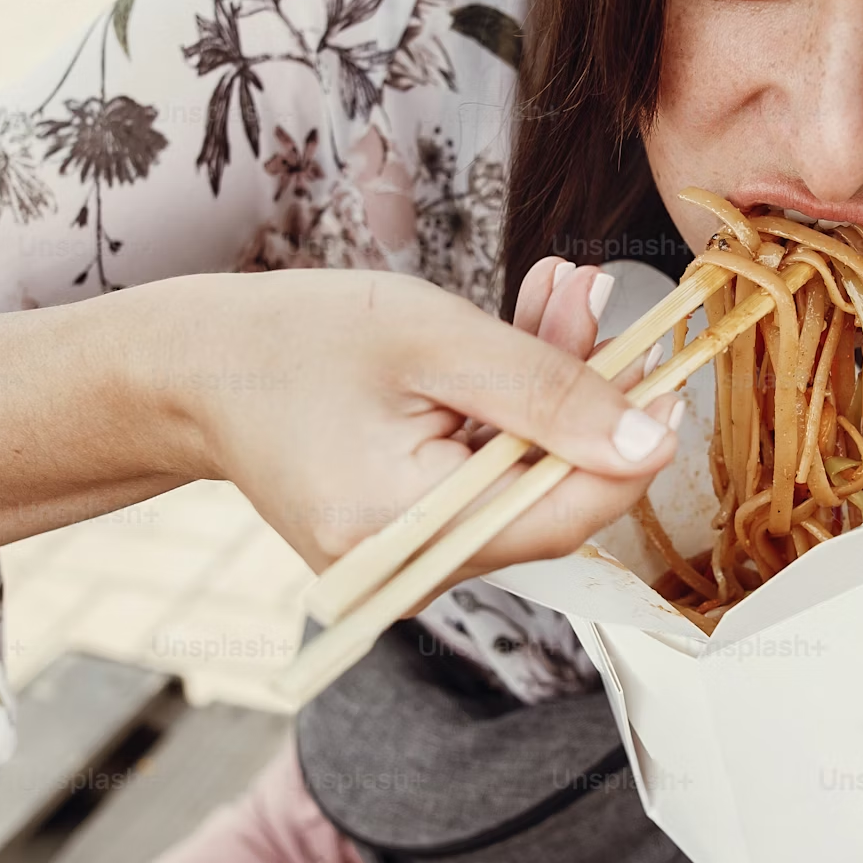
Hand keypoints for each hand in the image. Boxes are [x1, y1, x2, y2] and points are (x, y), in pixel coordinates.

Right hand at [167, 260, 681, 578]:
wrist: (194, 370)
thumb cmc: (294, 343)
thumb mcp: (435, 342)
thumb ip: (547, 393)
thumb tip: (650, 442)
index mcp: (406, 531)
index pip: (564, 514)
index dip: (628, 448)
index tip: (668, 376)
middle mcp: (409, 571)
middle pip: (545, 493)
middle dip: (582, 394)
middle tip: (590, 292)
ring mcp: (408, 564)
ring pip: (521, 479)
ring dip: (549, 388)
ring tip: (559, 291)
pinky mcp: (407, 542)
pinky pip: (486, 479)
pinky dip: (509, 410)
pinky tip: (521, 336)